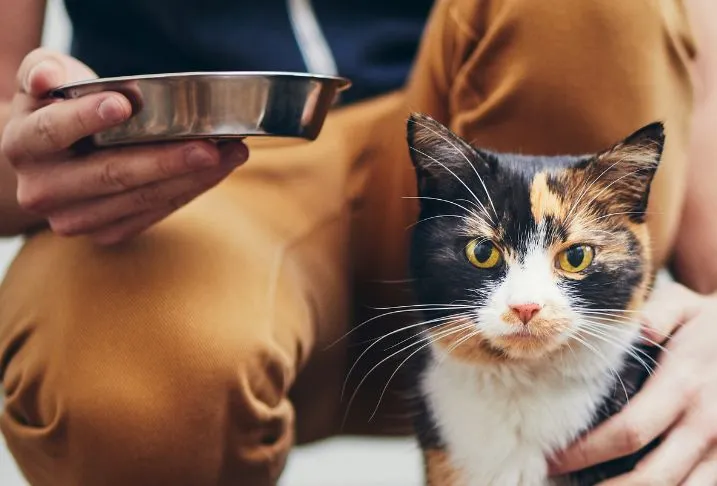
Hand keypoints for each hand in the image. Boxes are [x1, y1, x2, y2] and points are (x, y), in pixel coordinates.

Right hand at [0, 49, 247, 243]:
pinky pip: (154, 214)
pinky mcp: (106, 234)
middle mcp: (43, 190)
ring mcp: (75, 218)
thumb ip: (43, 70)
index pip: (53, 132)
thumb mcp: (46, 79)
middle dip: (165, 160)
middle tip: (209, 147)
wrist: (54, 160)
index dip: (87, 119)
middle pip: (110, 175)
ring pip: (141, 199)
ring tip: (231, 153)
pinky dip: (190, 191)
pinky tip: (218, 170)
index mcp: (23, 145)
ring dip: (192, 178)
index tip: (124, 104)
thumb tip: (46, 79)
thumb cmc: (58, 108)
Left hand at [549, 280, 716, 484]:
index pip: (629, 433)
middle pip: (651, 477)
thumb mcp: (683, 306)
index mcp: (683, 386)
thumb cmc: (708, 324)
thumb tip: (637, 328)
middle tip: (562, 484)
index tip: (553, 457)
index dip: (587, 452)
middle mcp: (705, 424)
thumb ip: (657, 314)